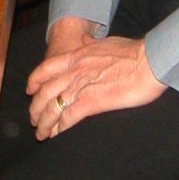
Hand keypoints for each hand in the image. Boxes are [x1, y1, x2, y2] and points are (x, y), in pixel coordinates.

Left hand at [27, 20, 165, 140]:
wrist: (149, 61)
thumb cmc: (133, 53)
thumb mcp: (105, 44)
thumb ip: (92, 49)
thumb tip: (89, 46)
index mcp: (77, 55)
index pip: (47, 67)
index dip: (34, 80)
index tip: (29, 90)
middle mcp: (75, 70)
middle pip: (45, 91)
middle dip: (35, 107)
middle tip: (33, 119)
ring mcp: (82, 86)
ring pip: (53, 106)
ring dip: (44, 122)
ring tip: (41, 133)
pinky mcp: (92, 102)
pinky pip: (68, 117)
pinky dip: (59, 127)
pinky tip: (57, 134)